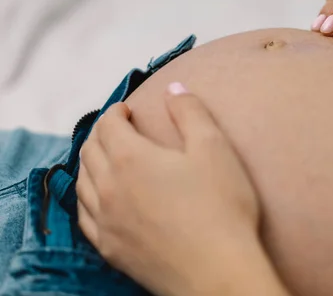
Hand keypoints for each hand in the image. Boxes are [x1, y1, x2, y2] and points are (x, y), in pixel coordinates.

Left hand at [77, 83, 282, 295]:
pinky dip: (88, 198)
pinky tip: (100, 199)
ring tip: (106, 158)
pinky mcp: (110, 249)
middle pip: (90, 151)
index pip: (109, 125)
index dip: (116, 111)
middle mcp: (108, 188)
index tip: (127, 109)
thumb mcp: (214, 148)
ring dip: (91, 163)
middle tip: (117, 129)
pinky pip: (86, 217)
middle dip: (101, 133)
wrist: (218, 272)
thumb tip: (175, 88)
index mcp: (130, 158)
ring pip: (83, 183)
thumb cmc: (221, 207)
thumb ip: (191, 112)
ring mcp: (106, 222)